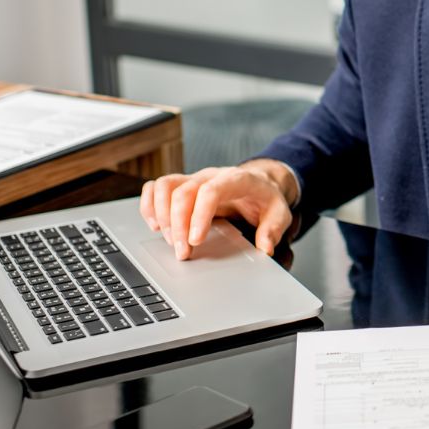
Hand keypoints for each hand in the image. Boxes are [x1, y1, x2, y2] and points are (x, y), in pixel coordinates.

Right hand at [140, 159, 298, 259]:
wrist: (258, 182)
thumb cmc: (265, 198)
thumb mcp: (280, 212)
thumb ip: (274, 229)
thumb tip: (265, 248)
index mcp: (236, 179)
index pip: (211, 190)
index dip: (199, 215)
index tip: (196, 240)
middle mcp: (210, 175)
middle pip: (183, 192)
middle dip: (178, 225)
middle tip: (183, 253)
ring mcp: (194, 178)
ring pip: (164, 186)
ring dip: (161, 215)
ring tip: (170, 241)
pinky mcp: (182, 185)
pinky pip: (156, 187)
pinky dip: (149, 206)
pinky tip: (156, 227)